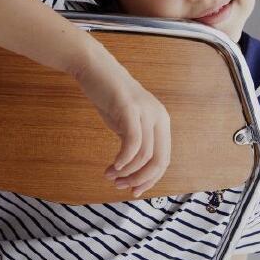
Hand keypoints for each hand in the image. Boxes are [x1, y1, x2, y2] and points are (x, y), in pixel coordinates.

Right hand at [75, 43, 170, 198]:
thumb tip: (134, 172)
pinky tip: (114, 166)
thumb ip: (135, 142)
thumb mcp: (127, 122)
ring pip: (144, 155)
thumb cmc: (109, 96)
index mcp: (162, 121)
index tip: (133, 191)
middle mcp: (159, 116)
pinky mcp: (129, 108)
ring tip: (110, 175)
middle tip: (120, 186)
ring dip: (127, 172)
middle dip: (140, 180)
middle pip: (158, 161)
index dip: (150, 180)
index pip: (163, 160)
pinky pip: (133, 142)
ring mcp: (145, 111)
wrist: (95, 69)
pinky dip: (124, 159)